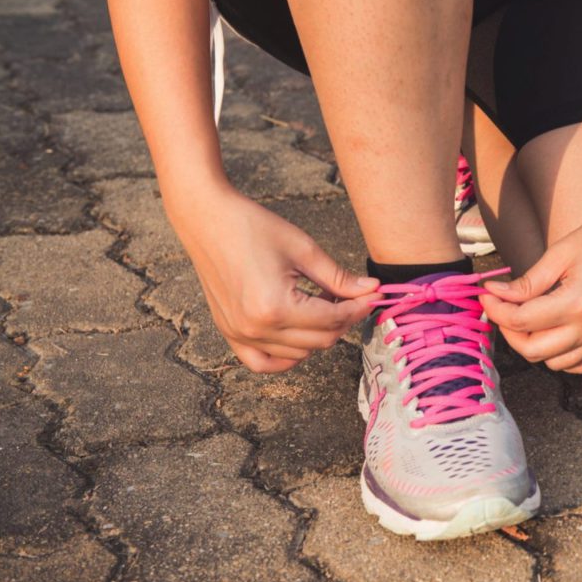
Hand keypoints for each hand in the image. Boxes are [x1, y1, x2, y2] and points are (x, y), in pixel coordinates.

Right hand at [169, 184, 379, 372]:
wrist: (207, 219)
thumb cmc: (253, 227)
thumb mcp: (304, 250)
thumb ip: (339, 278)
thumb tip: (372, 291)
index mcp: (275, 307)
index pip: (333, 320)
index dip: (359, 308)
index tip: (374, 295)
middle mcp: (256, 328)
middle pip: (320, 341)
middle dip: (344, 320)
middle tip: (352, 296)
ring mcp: (239, 334)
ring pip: (299, 353)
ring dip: (318, 334)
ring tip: (321, 302)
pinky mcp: (229, 333)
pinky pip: (263, 362)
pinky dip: (286, 356)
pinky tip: (300, 335)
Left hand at [480, 201, 581, 373]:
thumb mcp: (560, 253)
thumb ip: (527, 282)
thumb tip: (495, 295)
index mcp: (578, 303)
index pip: (522, 321)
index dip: (496, 309)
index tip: (487, 294)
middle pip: (533, 350)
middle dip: (509, 331)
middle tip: (502, 307)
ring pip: (554, 364)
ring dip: (533, 345)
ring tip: (527, 318)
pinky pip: (579, 365)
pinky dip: (560, 356)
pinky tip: (552, 332)